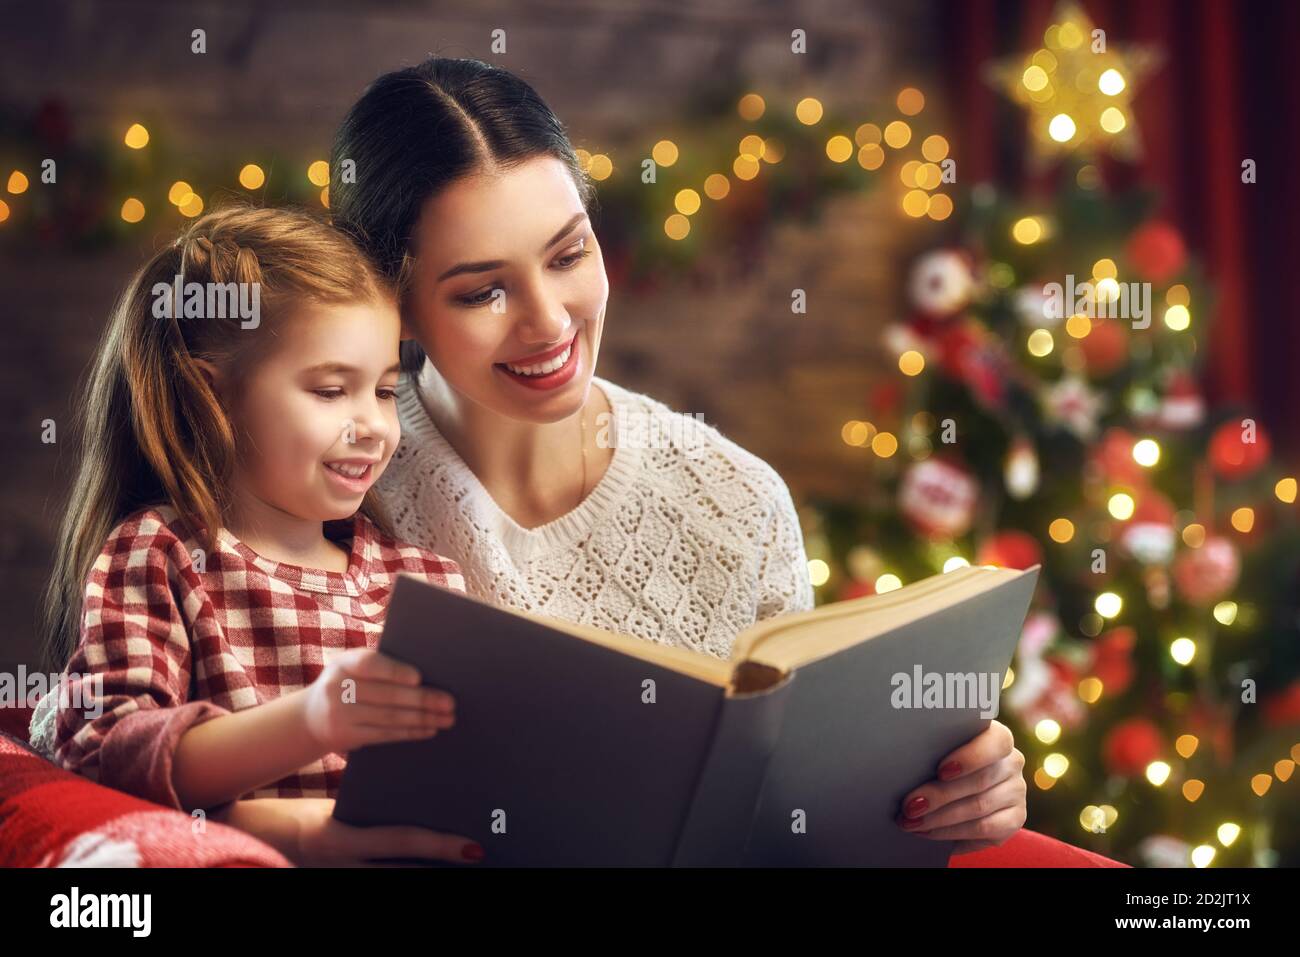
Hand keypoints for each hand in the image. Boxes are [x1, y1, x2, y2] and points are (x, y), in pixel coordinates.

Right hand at [213, 798, 483, 866]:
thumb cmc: (295, 816)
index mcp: (338, 838)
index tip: (474, 848)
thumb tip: (420, 797)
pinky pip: (377, 881)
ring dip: (428, 876)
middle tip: (479, 859)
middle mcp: (341, 867)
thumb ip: (369, 807)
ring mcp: (338, 880)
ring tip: (460, 868)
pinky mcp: (338, 883)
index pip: (400, 842)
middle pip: (404, 874)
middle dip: (442, 869)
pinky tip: (428, 873)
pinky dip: (404, 877)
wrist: (248, 839)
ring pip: (393, 883)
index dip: (439, 847)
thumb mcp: (331, 808)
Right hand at [300, 647, 454, 754]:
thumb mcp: (351, 668)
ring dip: (423, 719)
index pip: (368, 664)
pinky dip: (410, 732)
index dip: (393, 671)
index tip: (418, 677)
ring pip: (389, 717)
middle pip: (386, 695)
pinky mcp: (346, 736)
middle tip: (449, 702)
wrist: (310, 717)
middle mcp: (337, 688)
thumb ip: (379, 666)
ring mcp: (340, 715)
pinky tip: (429, 729)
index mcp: (343, 663)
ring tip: (447, 718)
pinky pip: (384, 734)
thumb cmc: (346, 684)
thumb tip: (427, 672)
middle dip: (422, 699)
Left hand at [895, 719, 1026, 855]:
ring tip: (911, 821)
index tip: (941, 770)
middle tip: (909, 805)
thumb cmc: (939, 760)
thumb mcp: (938, 749)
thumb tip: (901, 758)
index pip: (997, 741)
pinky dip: (951, 833)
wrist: (955, 790)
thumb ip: (933, 748)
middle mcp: (1012, 762)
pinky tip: (927, 832)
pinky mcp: (1015, 819)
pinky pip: (983, 829)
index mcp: (996, 737)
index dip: (970, 757)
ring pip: (978, 807)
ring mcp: (1016, 791)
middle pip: (979, 780)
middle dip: (939, 795)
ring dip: (939, 818)